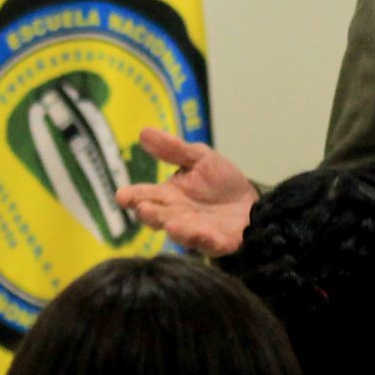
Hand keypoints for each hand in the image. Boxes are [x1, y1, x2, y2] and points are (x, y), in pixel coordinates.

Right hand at [115, 128, 256, 256]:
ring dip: (176, 228)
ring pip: (181, 232)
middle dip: (150, 213)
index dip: (133, 196)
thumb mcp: (199, 158)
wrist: (253, 205)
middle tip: (143, 208)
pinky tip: (201, 232)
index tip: (121, 195)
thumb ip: (173, 149)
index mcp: (168, 196)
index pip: (145, 196)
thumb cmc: (221, 183)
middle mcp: (176, 216)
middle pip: (158, 216)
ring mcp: (195, 231)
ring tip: (170, 223)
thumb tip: (143, 132)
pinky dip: (203, 239)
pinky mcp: (216, 242)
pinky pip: (208, 242)